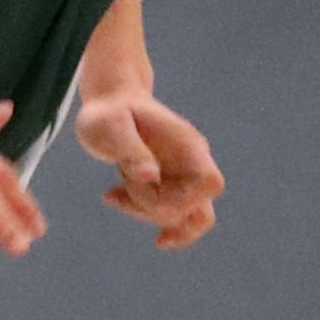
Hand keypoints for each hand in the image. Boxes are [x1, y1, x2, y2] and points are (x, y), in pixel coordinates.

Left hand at [76, 89, 225, 249]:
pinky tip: (112, 197)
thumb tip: (150, 177)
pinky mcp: (170, 185)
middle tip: (123, 183)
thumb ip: (131, 151)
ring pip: (184, 218)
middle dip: (154, 208)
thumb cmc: (109, 111)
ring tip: (112, 193)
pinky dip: (142, 213)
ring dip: (146, 213)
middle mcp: (192, 163)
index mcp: (187, 145)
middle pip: (198, 210)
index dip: (184, 198)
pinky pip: (168, 214)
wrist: (111, 101)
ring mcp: (183, 176)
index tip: (149, 185)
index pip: (210, 183)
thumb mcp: (110, 127)